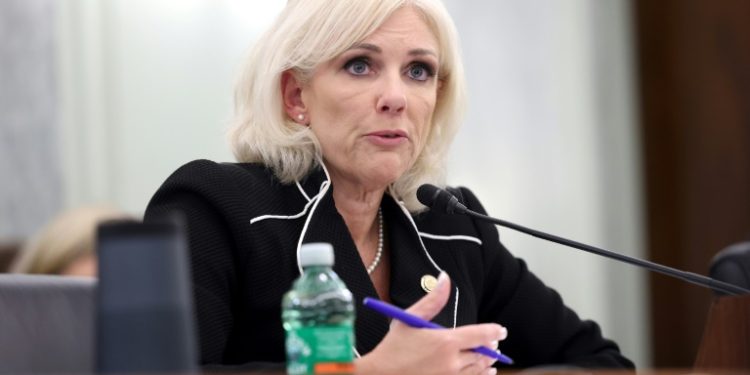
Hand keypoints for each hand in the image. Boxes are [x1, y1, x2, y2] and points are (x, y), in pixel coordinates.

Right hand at [356, 272, 507, 374]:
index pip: (481, 335)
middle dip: (490, 347)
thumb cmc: (393, 348)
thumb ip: (433, 299)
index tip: (501, 331)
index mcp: (446, 341)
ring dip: (487, 363)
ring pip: (478, 370)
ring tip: (491, 359)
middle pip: (482, 354)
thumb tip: (445, 277)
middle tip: (494, 343)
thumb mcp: (409, 319)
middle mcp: (452, 362)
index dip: (495, 332)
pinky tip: (484, 373)